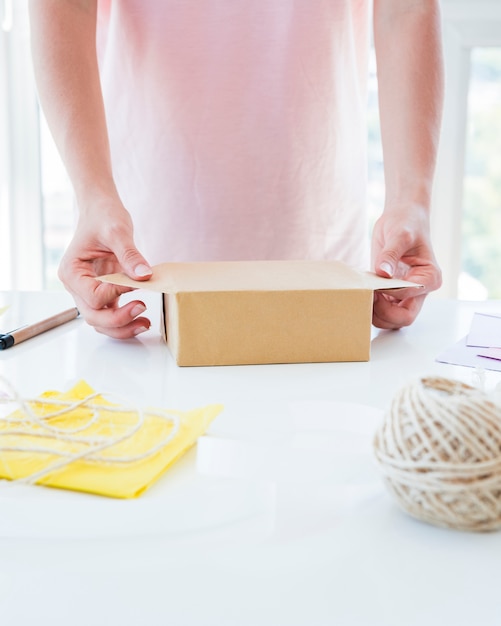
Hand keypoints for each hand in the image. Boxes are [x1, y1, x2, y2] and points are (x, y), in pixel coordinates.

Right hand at [58, 204, 152, 338]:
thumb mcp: (117, 231)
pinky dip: (125, 320)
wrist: (103, 211)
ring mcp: (88, 291)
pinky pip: (110, 313)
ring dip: (122, 327)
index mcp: (72, 272)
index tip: (136, 282)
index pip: (93, 296)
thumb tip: (144, 275)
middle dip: (118, 319)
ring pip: (101, 321)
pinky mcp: (103, 292)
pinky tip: (143, 319)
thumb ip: (130, 254)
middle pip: (93, 316)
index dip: (116, 293)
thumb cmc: (103, 217)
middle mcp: (77, 286)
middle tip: (142, 309)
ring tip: (145, 323)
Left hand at [371, 205, 441, 329]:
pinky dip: (372, 309)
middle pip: (404, 318)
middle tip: (367, 297)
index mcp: (429, 277)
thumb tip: (383, 272)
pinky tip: (363, 295)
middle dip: (383, 313)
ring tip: (363, 295)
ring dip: (376, 314)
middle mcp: (420, 290)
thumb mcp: (399, 235)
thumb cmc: (406, 224)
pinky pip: (383, 311)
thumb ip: (391, 254)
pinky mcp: (392, 294)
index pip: (409, 296)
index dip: (389, 292)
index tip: (374, 281)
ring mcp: (406, 295)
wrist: (401, 220)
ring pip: (393, 320)